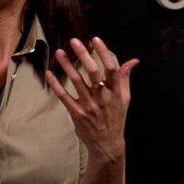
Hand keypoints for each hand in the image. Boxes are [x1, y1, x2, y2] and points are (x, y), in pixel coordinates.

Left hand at [45, 36, 139, 163]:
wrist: (107, 144)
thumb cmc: (116, 119)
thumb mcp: (125, 99)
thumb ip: (125, 78)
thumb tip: (133, 61)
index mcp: (115, 92)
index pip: (111, 68)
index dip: (104, 52)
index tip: (95, 39)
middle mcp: (103, 97)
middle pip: (93, 72)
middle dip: (83, 54)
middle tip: (74, 41)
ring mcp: (89, 106)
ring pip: (77, 81)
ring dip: (67, 65)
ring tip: (59, 52)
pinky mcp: (77, 114)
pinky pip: (64, 97)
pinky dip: (56, 85)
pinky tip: (50, 73)